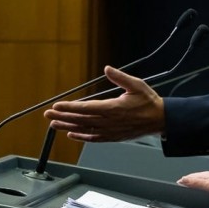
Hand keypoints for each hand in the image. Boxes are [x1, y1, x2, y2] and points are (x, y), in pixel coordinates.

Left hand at [44, 66, 164, 141]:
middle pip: (81, 120)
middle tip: (48, 115)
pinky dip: (81, 137)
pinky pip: (93, 138)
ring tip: (54, 124)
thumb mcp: (137, 85)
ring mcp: (110, 131)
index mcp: (113, 108)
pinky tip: (72, 134)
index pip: (86, 108)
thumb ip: (120, 77)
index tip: (57, 106)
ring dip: (68, 127)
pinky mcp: (113, 137)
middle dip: (63, 117)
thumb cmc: (149, 102)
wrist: (160, 120)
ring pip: (84, 130)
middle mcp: (109, 122)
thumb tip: (107, 68)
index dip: (70, 108)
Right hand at [177, 171, 208, 199]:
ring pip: (203, 179)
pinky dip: (204, 185)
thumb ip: (196, 182)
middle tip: (183, 182)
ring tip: (192, 184)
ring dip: (196, 181)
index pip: (192, 176)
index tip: (178, 182)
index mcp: (206, 175)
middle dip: (189, 179)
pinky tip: (206, 188)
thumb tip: (183, 179)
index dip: (185, 179)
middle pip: (197, 177)